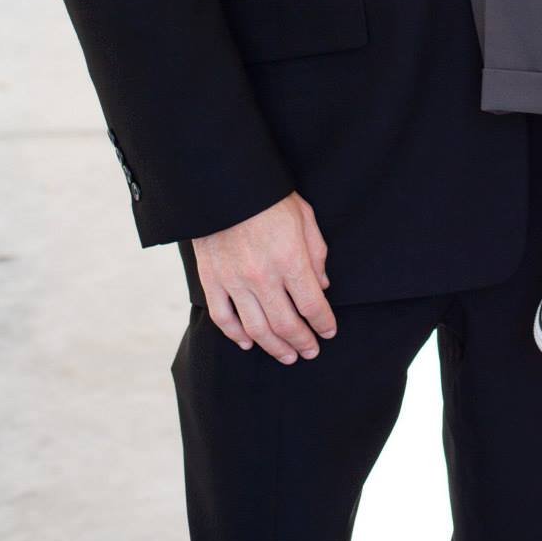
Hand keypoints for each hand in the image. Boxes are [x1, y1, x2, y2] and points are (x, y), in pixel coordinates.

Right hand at [192, 191, 335, 363]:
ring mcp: (234, 282)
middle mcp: (263, 276)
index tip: (329, 331)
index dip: (324, 323)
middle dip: (303, 342)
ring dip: (275, 348)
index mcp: (290, 259)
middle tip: (311, 351)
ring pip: (256, 329)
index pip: (312, 305)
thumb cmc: (268, 197)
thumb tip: (322, 286)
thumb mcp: (304, 216)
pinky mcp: (212, 281)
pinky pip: (223, 318)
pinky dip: (236, 336)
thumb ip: (316, 253)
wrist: (223, 184)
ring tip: (287, 356)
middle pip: (286, 325)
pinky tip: (248, 343)